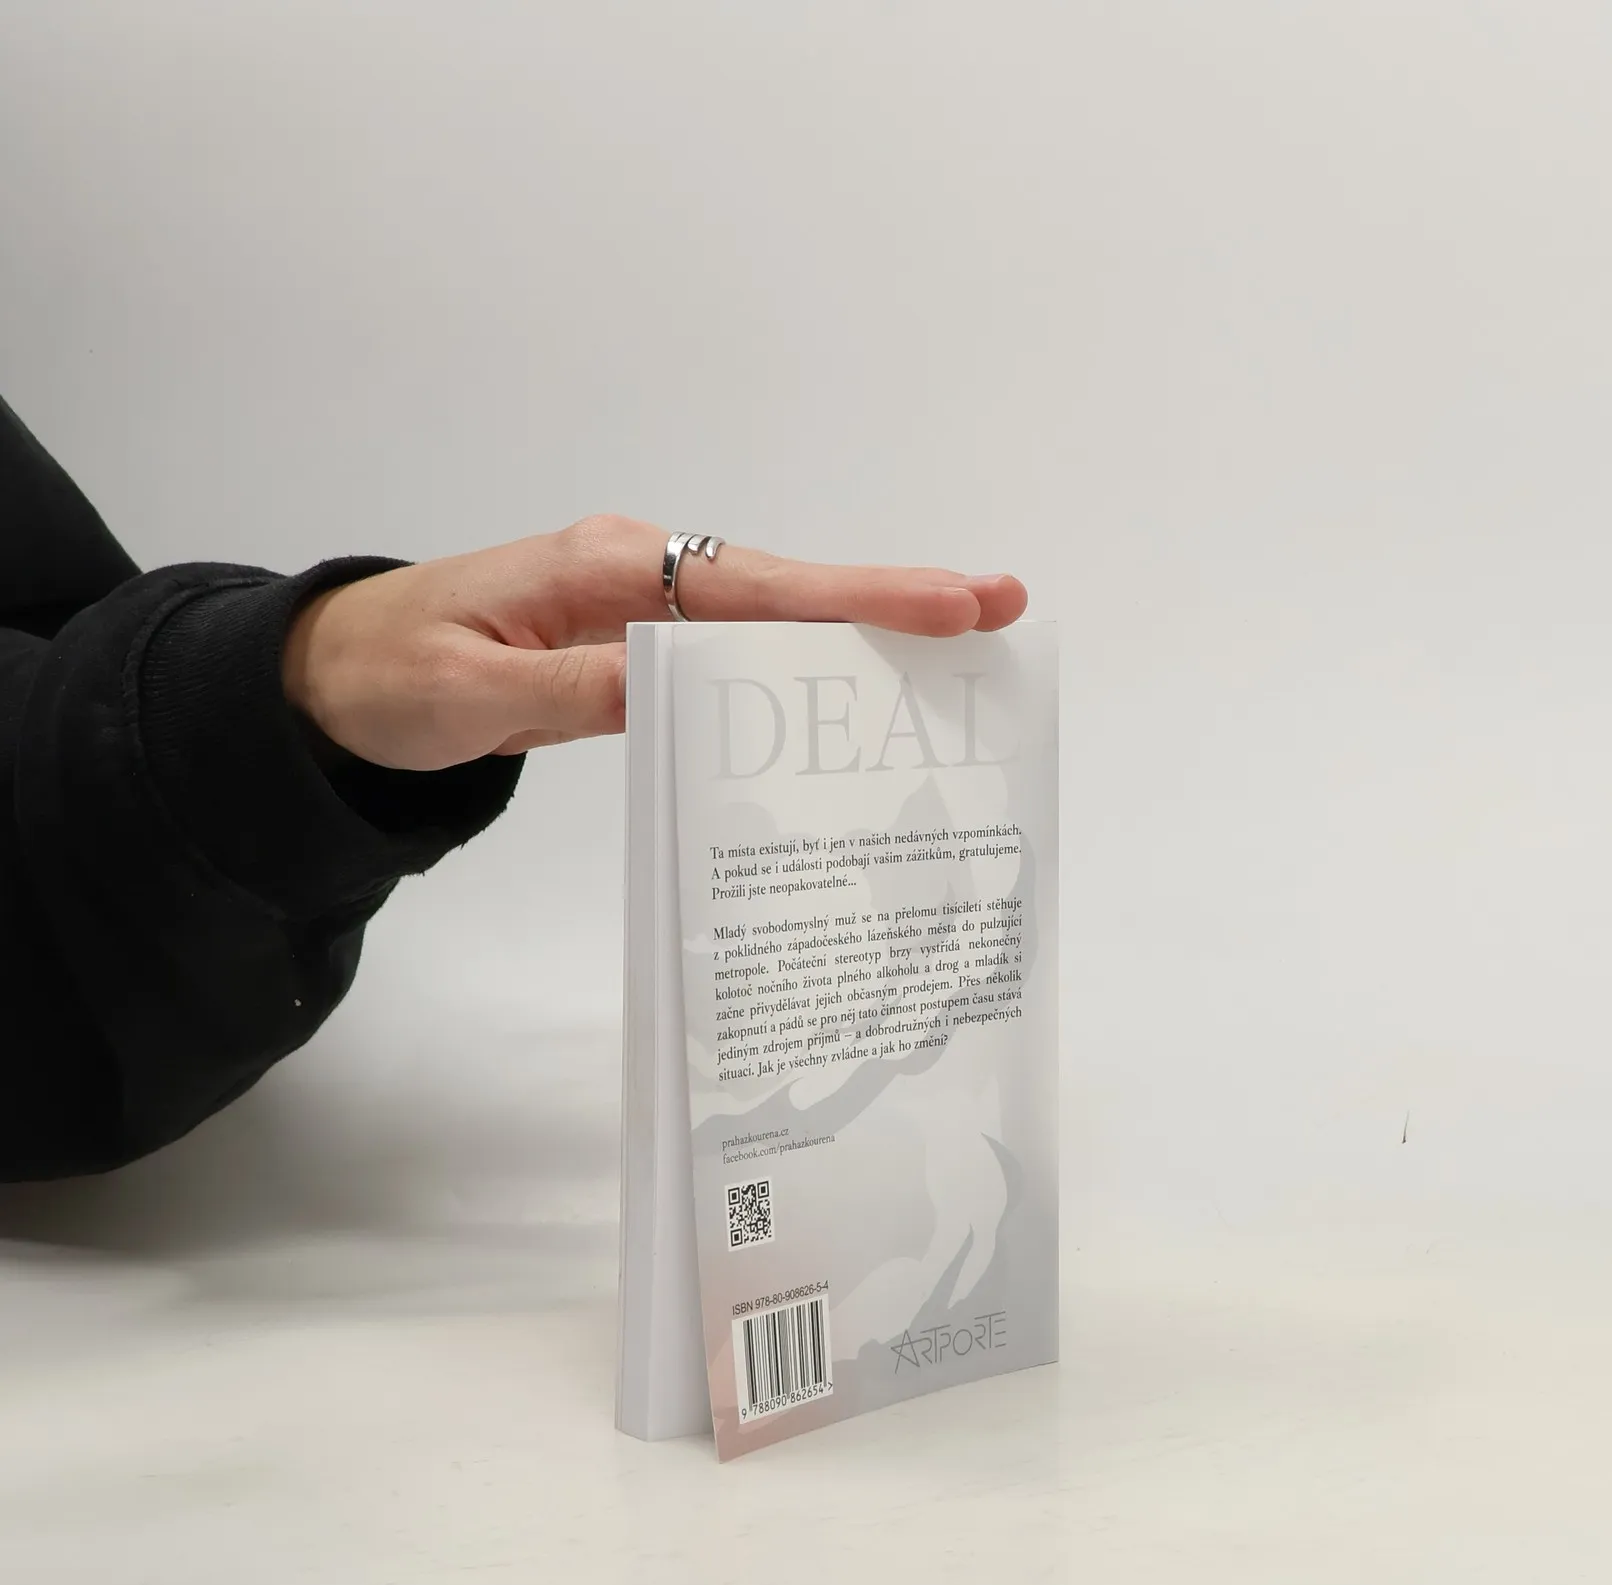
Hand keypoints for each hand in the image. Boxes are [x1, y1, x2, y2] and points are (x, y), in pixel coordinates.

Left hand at [282, 515, 1028, 770]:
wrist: (324, 680)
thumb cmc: (388, 679)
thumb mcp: (474, 693)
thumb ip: (581, 687)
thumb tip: (687, 685)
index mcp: (606, 568)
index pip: (756, 589)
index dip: (858, 600)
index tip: (951, 604)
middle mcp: (637, 573)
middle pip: (788, 591)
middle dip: (892, 603)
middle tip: (998, 610)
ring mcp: (639, 607)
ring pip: (772, 622)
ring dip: (859, 638)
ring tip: (954, 659)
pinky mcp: (632, 644)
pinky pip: (735, 656)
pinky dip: (800, 672)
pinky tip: (845, 701)